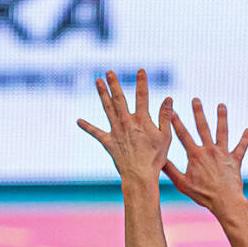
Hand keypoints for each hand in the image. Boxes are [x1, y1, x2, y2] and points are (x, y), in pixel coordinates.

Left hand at [77, 69, 173, 184]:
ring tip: (97, 81)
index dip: (141, 82)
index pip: (142, 96)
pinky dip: (87, 127)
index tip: (140, 70)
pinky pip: (96, 133)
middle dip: (114, 84)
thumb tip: (168, 98)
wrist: (139, 176)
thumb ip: (165, 117)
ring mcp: (115, 131)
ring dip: (102, 94)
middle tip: (109, 72)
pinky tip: (78, 121)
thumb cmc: (155, 158)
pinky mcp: (108, 142)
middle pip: (119, 99)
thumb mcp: (165, 137)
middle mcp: (126, 122)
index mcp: (141, 120)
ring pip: (107, 108)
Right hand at [163, 97, 247, 212]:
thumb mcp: (182, 184)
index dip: (176, 123)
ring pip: (223, 132)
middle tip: (196, 99)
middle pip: (203, 127)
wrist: (225, 201)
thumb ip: (170, 170)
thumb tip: (158, 160)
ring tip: (221, 105)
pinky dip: (245, 139)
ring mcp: (223, 154)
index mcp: (196, 155)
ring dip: (222, 117)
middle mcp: (210, 150)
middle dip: (198, 112)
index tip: (172, 111)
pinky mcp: (235, 160)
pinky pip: (241, 147)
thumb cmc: (203, 195)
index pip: (183, 135)